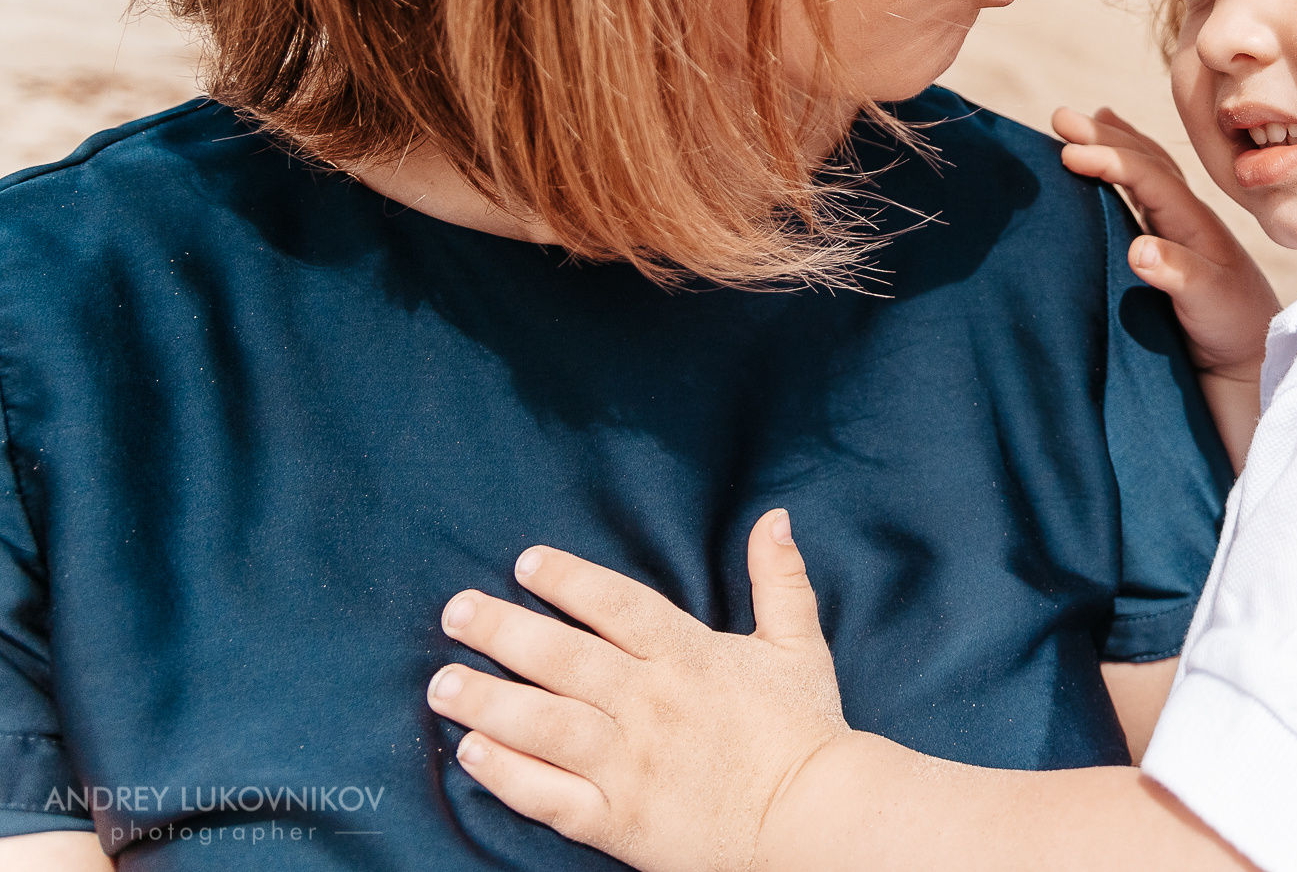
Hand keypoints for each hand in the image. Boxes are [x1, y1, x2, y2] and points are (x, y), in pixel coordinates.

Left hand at [430, 511, 844, 871]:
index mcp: (690, 657)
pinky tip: (471, 753)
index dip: (568, 580)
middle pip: (563, 659)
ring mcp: (630, 765)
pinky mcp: (619, 821)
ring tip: (441, 684)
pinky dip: (507, 774)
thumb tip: (774, 518)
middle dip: (503, 631)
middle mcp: (651, 704)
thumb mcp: (799, 645)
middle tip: (456, 611)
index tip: (525, 563)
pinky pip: (549, 795)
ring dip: (487, 700)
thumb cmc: (805, 733)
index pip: (616, 606)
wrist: (814, 820)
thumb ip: (780, 580)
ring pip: (544, 724)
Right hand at [1053, 106, 1278, 383]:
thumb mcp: (1209, 301)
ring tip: (1083, 122)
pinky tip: (1107, 168)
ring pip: (1143, 173)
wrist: (1250, 355)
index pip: (1150, 177)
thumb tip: (1137, 249)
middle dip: (1103, 137)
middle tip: (1060, 118)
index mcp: (1195, 222)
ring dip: (1113, 145)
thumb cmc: (1233, 327)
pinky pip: (1140, 196)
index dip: (1110, 159)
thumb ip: (1178, 275)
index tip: (1068, 152)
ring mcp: (1176, 229)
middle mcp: (1186, 216)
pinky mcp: (1165, 248)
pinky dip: (1121, 174)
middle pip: (1145, 162)